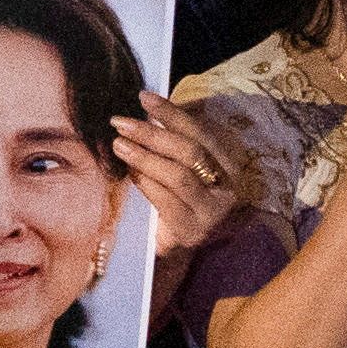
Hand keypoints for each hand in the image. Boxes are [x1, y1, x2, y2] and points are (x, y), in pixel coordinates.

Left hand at [113, 89, 245, 255]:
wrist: (173, 250)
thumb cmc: (173, 201)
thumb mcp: (177, 168)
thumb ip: (171, 145)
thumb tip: (145, 110)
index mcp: (228, 164)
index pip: (200, 132)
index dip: (172, 113)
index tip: (143, 97)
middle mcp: (227, 188)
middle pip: (190, 152)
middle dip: (152, 133)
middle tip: (120, 122)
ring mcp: (211, 212)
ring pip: (178, 176)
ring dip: (144, 157)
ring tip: (118, 144)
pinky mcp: (191, 231)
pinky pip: (165, 201)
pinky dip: (145, 183)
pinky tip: (129, 173)